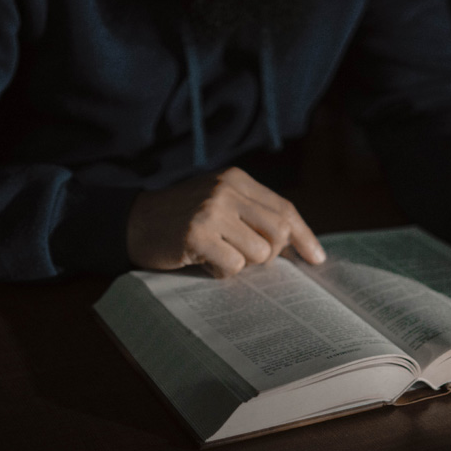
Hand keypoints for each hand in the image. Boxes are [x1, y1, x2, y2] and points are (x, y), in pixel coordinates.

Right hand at [126, 167, 326, 277]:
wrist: (133, 222)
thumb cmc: (182, 218)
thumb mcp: (219, 203)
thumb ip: (253, 215)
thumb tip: (296, 245)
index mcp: (236, 179)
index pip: (284, 209)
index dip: (304, 236)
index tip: (317, 258)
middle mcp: (227, 190)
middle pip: (278, 233)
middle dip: (269, 254)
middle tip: (242, 255)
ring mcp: (212, 211)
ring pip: (258, 254)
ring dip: (241, 263)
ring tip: (215, 253)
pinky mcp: (197, 234)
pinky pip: (233, 266)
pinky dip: (222, 271)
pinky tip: (203, 260)